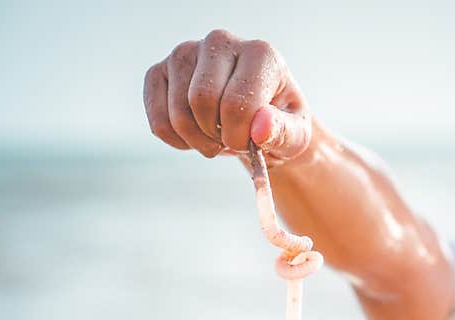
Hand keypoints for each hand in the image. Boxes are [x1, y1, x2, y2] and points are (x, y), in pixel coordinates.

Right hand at [143, 29, 311, 166]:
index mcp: (260, 54)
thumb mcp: (296, 135)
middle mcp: (220, 42)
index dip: (240, 137)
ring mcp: (185, 53)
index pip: (236, 102)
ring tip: (218, 138)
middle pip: (201, 101)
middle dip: (217, 138)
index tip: (251, 144)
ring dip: (199, 142)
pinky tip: (197, 136)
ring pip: (178, 115)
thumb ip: (285, 132)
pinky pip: (158, 121)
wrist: (258, 120)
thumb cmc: (280, 124)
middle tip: (234, 142)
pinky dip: (178, 142)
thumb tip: (260, 128)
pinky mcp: (159, 71)